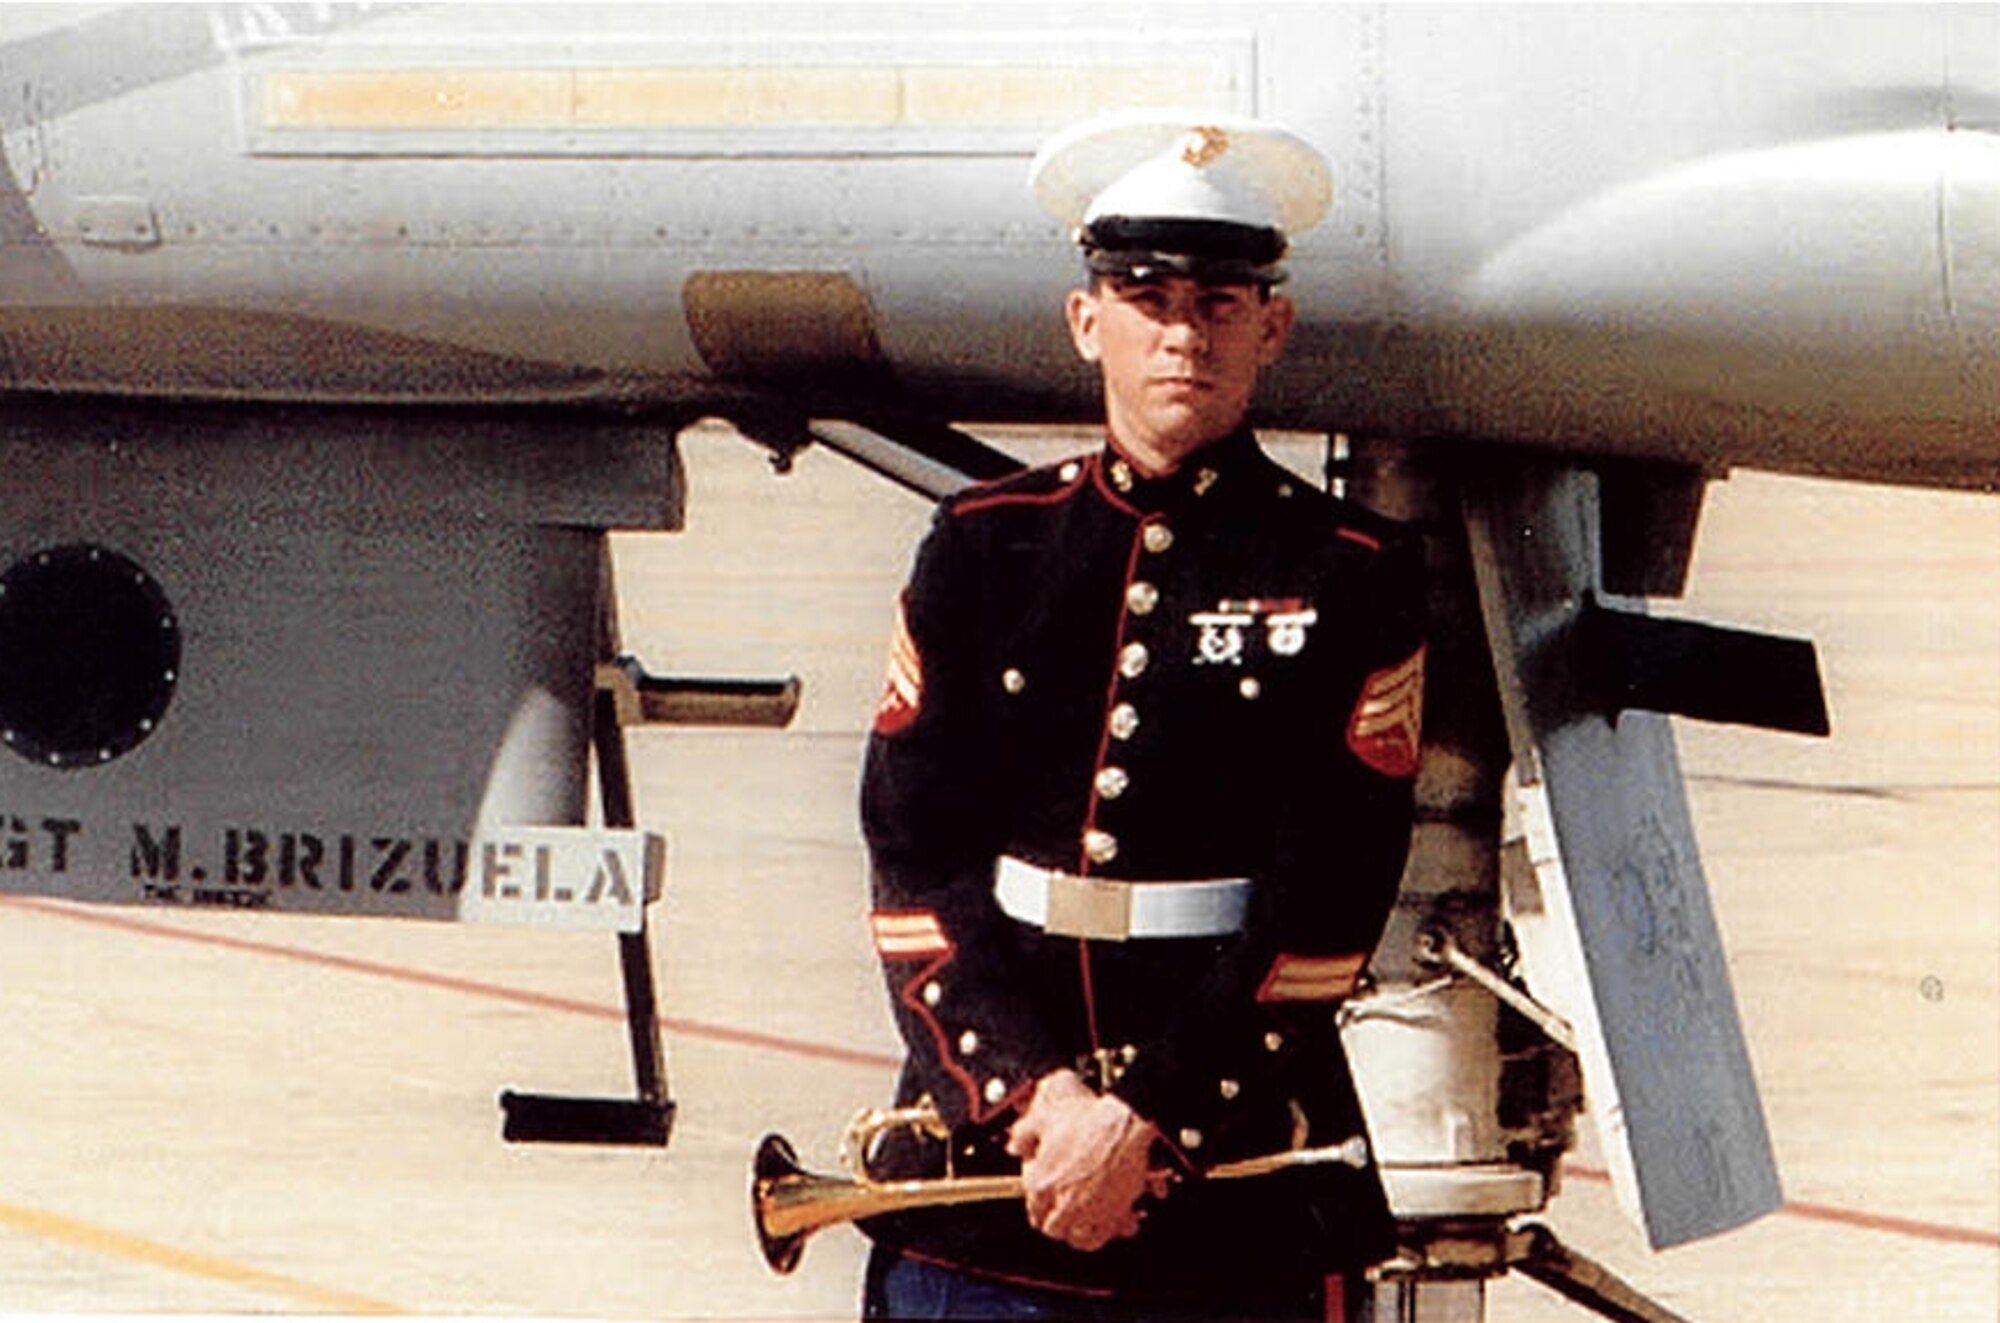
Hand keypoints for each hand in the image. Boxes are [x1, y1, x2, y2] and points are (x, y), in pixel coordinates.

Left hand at [1004, 1069, 1159, 1250]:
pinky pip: (1104, 1235)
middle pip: (1053, 1228)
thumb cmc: (1086, 1118)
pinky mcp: (1115, 1211)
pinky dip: (1103, 1233)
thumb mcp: (1044, 1117)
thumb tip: (1014, 1145)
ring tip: (1080, 1225)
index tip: (1043, 1201)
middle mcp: (1064, 1203)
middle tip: (1061, 1213)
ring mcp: (1090, 1210)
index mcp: (1042, 1183)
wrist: (1122, 1122)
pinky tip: (1104, 1225)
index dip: (1038, 1206)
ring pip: (1078, 1239)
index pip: (1034, 1210)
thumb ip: (1023, 1135)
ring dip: (1077, 1233)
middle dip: (1055, 1222)